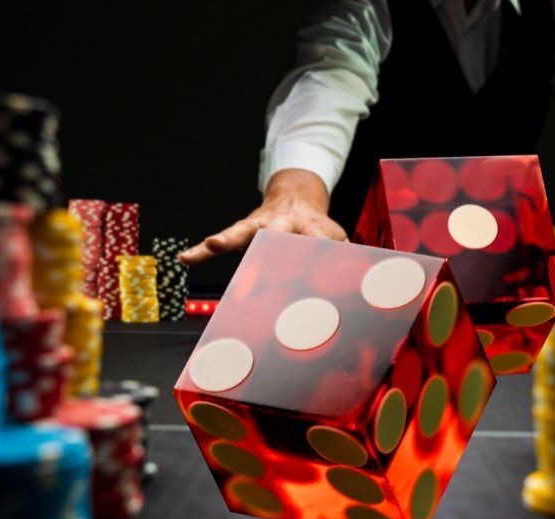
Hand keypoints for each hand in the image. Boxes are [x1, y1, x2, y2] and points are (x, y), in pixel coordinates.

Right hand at [178, 169, 347, 265]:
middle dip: (267, 239)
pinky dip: (202, 250)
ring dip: (226, 239)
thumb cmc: (316, 229)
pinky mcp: (242, 232)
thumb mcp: (337, 237)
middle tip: (273, 249)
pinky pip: (220, 241)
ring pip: (241, 232)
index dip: (319, 248)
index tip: (322, 259)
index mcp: (310, 228)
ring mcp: (259, 226)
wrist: (296, 198)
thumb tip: (368, 284)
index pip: (315, 239)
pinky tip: (186, 258)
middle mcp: (283, 224)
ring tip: (212, 246)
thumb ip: (347, 258)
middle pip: (274, 232)